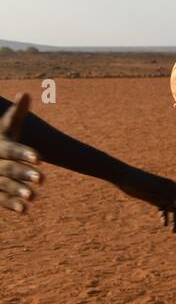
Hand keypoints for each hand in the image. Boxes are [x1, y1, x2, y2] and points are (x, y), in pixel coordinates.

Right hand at [0, 94, 41, 214]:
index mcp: (0, 145)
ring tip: (34, 195)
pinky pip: (0, 199)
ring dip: (18, 191)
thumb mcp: (5, 127)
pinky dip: (12, 204)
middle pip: (9, 168)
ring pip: (4, 185)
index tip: (40, 158)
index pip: (11, 149)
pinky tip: (26, 209)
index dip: (24, 154)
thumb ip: (17, 113)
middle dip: (24, 173)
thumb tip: (25, 93)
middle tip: (43, 179)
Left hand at [117, 170, 175, 232]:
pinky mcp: (154, 199)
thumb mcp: (153, 191)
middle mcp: (169, 191)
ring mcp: (162, 195)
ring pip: (172, 209)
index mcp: (171, 186)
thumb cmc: (139, 182)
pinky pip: (163, 209)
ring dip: (174, 220)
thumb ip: (169, 197)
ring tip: (174, 232)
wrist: (124, 178)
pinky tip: (164, 224)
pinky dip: (165, 217)